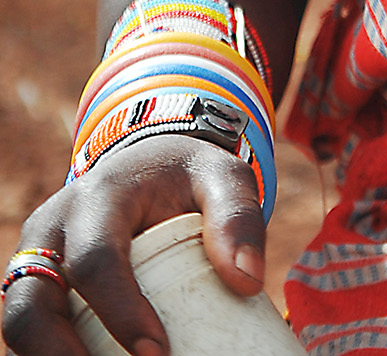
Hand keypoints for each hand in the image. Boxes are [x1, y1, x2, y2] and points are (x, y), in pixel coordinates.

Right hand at [2, 135, 265, 355]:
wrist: (147, 165)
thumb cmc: (184, 176)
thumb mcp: (220, 176)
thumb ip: (237, 217)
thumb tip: (247, 282)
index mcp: (97, 197)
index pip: (96, 260)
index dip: (121, 311)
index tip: (158, 353)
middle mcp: (51, 230)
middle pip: (32, 305)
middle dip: (62, 355)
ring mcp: (35, 262)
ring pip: (19, 325)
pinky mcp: (35, 289)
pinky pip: (27, 334)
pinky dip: (47, 355)